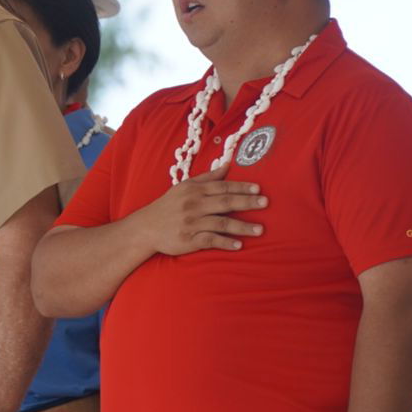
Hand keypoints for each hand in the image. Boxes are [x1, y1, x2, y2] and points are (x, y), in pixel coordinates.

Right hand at [133, 166, 268, 256]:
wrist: (145, 228)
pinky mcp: (188, 240)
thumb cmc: (168, 206)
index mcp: (194, 190)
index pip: (222, 187)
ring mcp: (191, 223)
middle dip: (246, 202)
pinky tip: (238, 245)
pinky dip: (225, 242)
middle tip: (265, 203)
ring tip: (259, 230)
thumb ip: (207, 178)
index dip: (240, 187)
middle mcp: (193, 205)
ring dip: (241, 226)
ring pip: (221, 223)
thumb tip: (227, 166)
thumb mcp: (184, 187)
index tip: (258, 189)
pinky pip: (210, 240)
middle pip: (224, 202)